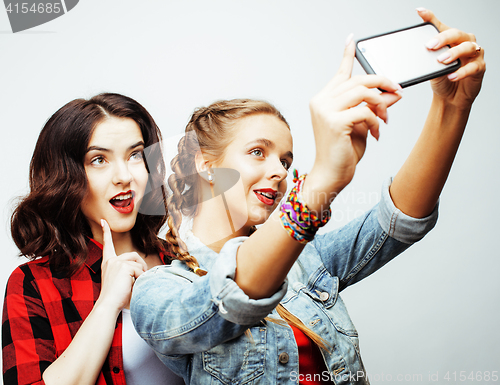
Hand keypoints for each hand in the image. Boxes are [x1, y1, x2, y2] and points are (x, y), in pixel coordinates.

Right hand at [97, 219, 146, 311]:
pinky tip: (133, 285)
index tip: (103, 221)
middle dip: (141, 266)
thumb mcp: (122, 281)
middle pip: (134, 255)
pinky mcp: (123, 266)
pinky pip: (139, 270)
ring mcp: (116, 262)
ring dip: (141, 274)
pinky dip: (140, 278)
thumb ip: (129, 271)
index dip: (106, 232)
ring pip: (138, 263)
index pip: (107, 245)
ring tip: (135, 284)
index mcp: (108, 262)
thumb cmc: (116, 297)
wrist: (108, 305)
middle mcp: (111, 260)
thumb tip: (144, 269)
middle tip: (140, 278)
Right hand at [304, 36, 401, 209]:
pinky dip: (377, 120)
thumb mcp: (362, 124)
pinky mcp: (334, 122)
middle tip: (399, 92)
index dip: (347, 55)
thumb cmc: (343, 152)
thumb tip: (393, 93)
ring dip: (382, 103)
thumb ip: (373, 107)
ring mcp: (325, 111)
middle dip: (383, 83)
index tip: (352, 40)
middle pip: (358, 80)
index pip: (339, 73)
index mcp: (323, 99)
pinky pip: (365, 111)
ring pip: (363, 92)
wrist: (332, 174)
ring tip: (386, 119)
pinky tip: (378, 132)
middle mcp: (321, 101)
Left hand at [417, 8, 485, 108]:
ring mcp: (473, 55)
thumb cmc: (442, 79)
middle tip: (430, 45)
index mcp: (451, 40)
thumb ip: (427, 57)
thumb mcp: (430, 67)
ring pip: (467, 47)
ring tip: (441, 60)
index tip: (420, 12)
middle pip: (457, 34)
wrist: (449, 98)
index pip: (441, 26)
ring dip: (454, 53)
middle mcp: (464, 43)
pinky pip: (473, 67)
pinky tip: (452, 75)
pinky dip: (462, 71)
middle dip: (443, 38)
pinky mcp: (479, 68)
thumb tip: (415, 50)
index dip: (431, 18)